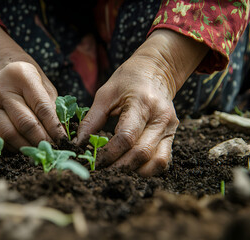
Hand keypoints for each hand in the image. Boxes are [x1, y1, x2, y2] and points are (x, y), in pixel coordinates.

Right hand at [0, 22, 65, 149]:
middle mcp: (1, 88)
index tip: (63, 141)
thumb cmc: (30, 82)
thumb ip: (53, 108)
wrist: (3, 71)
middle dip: (41, 140)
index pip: (42, 107)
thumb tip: (61, 135)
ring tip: (39, 151)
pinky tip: (22, 148)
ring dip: (26, 147)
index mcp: (23, 76)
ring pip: (9, 133)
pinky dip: (11, 147)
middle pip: (24, 123)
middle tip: (52, 150)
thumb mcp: (44, 87)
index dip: (54, 128)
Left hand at [74, 29, 207, 175]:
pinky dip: (146, 169)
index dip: (108, 154)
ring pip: (156, 163)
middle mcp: (160, 118)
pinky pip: (162, 161)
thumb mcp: (105, 94)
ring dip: (134, 171)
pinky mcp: (172, 136)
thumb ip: (91, 120)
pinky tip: (130, 167)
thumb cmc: (128, 80)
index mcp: (142, 104)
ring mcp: (170, 129)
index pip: (126, 137)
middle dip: (118, 167)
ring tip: (115, 170)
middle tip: (100, 170)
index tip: (93, 161)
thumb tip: (77, 144)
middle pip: (141, 154)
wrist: (155, 71)